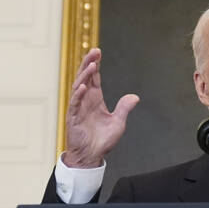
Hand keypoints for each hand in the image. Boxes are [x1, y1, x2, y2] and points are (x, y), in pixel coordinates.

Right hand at [62, 48, 138, 167]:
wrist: (91, 156)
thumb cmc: (102, 140)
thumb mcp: (118, 123)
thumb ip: (124, 109)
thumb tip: (135, 97)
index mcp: (95, 99)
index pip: (94, 78)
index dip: (95, 65)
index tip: (98, 52)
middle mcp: (85, 100)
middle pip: (85, 77)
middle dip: (89, 63)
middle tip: (94, 51)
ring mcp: (78, 108)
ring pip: (78, 87)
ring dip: (85, 76)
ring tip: (91, 65)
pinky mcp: (73, 118)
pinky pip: (74, 104)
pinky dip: (78, 95)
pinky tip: (84, 87)